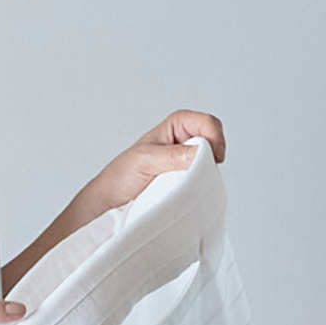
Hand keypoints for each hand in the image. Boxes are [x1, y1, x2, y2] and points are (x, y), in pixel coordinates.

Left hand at [69, 109, 225, 225]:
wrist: (110, 202)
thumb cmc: (121, 176)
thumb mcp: (145, 161)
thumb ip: (171, 156)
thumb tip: (199, 152)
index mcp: (175, 126)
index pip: (205, 122)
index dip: (214, 136)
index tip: (213, 156)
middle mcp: (183, 141)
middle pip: (214, 139)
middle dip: (215, 153)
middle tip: (205, 170)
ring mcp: (186, 161)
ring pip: (211, 160)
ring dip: (208, 171)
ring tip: (193, 182)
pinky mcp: (187, 179)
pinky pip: (205, 178)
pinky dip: (204, 183)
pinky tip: (193, 191)